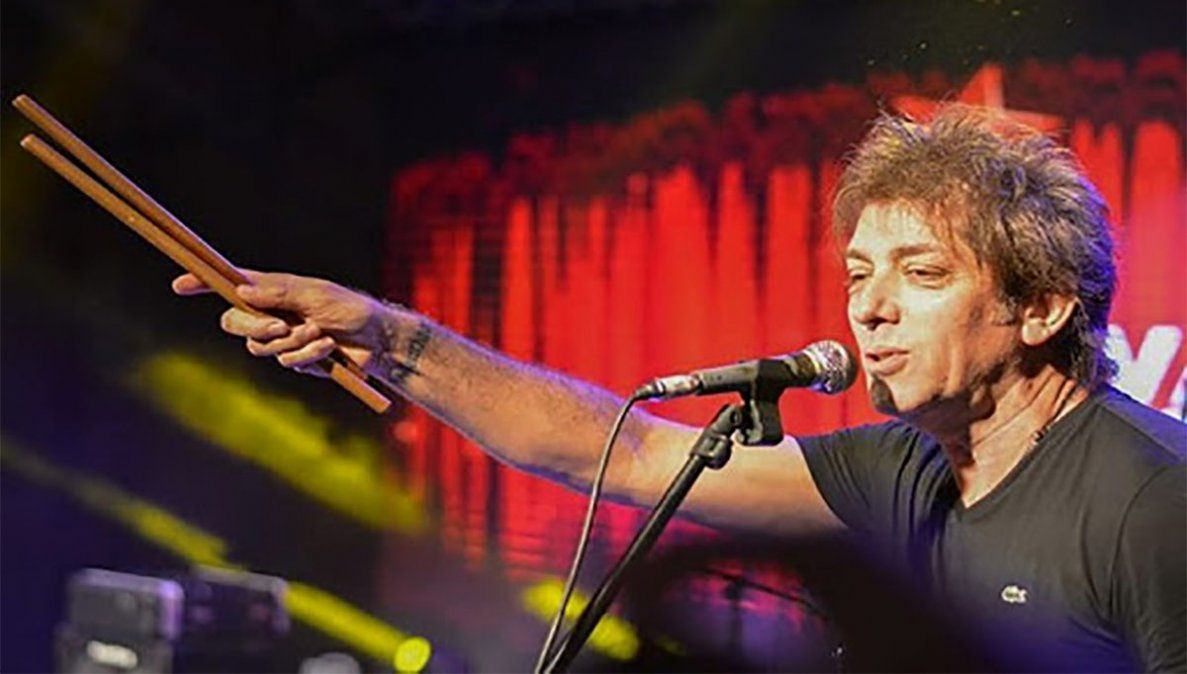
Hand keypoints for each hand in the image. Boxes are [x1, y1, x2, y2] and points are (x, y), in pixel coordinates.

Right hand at [172, 270, 384, 374]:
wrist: (377, 340)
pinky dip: (307, 354)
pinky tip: (327, 347)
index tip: (180, 284)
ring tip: (320, 333)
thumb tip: (241, 291)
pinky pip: (285, 361)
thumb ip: (279, 293)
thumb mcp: (316, 294)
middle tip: (281, 326)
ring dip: (291, 342)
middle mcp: (272, 313)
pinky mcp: (296, 359)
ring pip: (259, 348)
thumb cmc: (350, 309)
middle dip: (254, 328)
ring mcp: (282, 338)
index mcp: (273, 290)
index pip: (231, 285)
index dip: (204, 283)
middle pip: (234, 323)